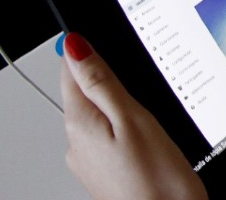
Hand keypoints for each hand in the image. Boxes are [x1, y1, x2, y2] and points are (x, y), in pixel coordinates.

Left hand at [61, 33, 207, 199]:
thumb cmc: (156, 179)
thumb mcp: (133, 117)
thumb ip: (101, 81)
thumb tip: (74, 45)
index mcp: (79, 122)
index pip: (68, 69)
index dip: (87, 50)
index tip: (107, 45)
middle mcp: (76, 142)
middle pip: (84, 91)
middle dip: (109, 82)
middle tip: (141, 90)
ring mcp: (88, 159)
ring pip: (98, 115)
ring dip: (119, 108)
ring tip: (148, 119)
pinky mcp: (103, 171)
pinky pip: (108, 137)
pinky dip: (125, 131)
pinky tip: (147, 140)